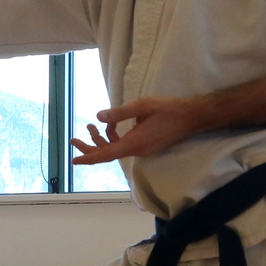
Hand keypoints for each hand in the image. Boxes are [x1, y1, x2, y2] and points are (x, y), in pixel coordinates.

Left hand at [70, 97, 208, 164]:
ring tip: (91, 126)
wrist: (191, 117)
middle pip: (107, 154)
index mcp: (134, 143)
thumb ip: (119, 113)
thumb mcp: (142, 106)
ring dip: (101, 139)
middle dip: (89, 147)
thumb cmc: (168, 109)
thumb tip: (98, 117)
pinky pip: (124, 145)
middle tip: (74, 138)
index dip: (88, 157)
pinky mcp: (145, 145)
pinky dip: (114, 136)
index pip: (106, 154)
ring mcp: (142, 149)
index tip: (73, 160)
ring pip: (115, 149)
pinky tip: (113, 123)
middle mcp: (136, 150)